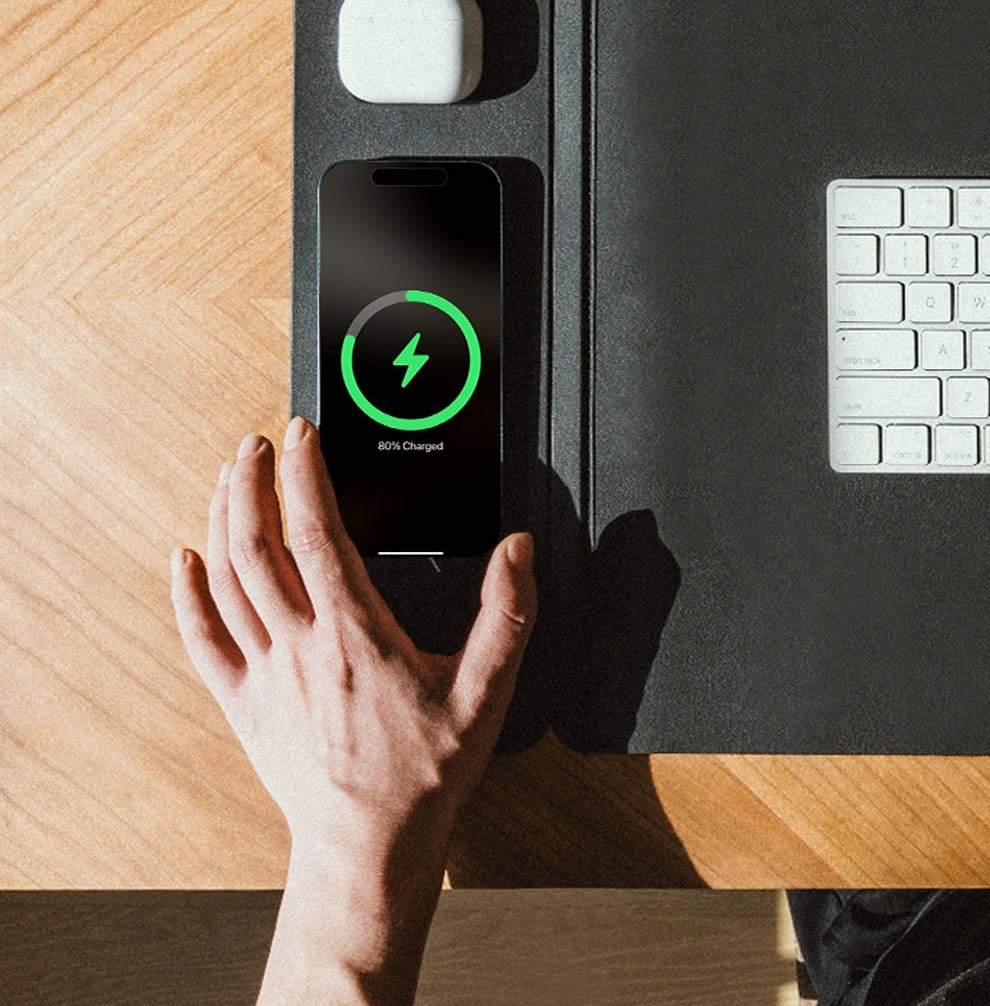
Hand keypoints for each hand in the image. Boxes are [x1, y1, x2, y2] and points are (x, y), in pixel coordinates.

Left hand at [169, 420, 532, 879]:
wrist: (370, 842)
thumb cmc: (426, 773)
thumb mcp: (488, 691)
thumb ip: (507, 615)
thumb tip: (516, 551)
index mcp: (356, 635)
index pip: (316, 534)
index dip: (305, 475)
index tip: (303, 435)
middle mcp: (300, 647)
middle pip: (255, 545)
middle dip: (251, 482)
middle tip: (258, 443)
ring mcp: (264, 675)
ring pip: (225, 580)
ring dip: (221, 520)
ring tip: (228, 478)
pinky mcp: (242, 703)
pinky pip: (200, 639)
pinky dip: (186, 593)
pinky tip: (184, 559)